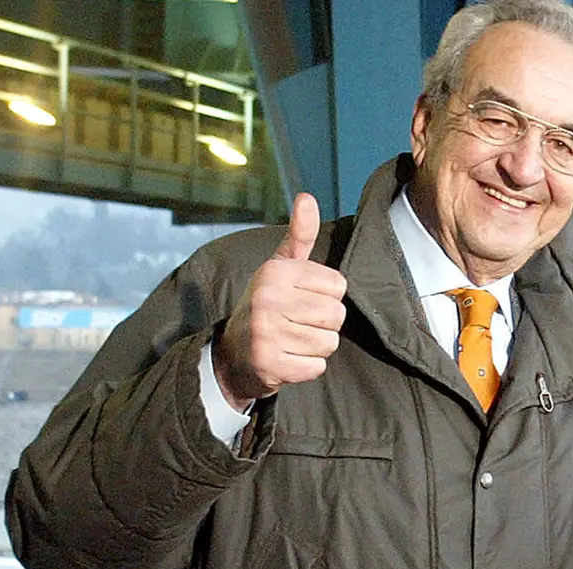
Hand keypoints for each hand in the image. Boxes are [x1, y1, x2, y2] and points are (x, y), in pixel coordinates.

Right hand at [214, 193, 347, 408]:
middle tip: (298, 324)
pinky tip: (288, 359)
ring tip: (293, 341)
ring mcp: (266, 333)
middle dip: (324, 324)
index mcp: (275, 272)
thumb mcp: (280, 267)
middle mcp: (268, 299)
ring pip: (329, 343)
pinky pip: (317, 368)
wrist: (233, 353)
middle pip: (336, 315)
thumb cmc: (267, 305)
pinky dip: (307, 368)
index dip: (326, 296)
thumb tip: (307, 197)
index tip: (302, 299)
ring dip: (316, 347)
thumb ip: (299, 235)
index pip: (338, 286)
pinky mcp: (269, 364)